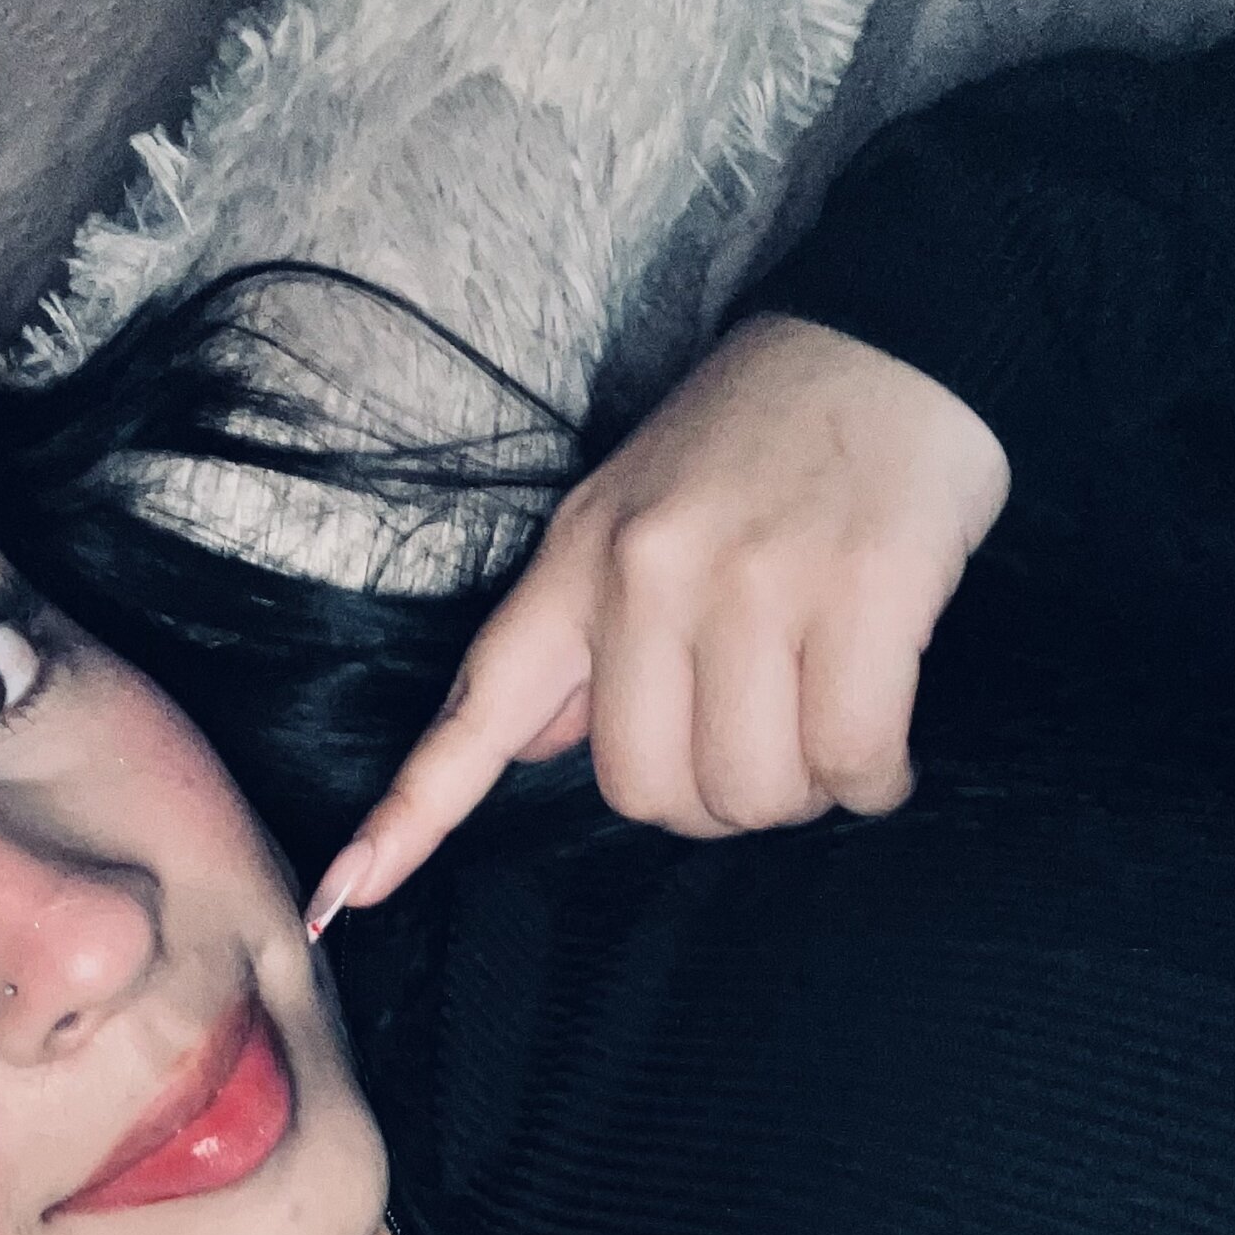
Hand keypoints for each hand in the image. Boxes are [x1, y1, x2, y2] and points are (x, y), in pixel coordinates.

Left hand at [304, 314, 1010, 930]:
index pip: (478, 708)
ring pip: (751, 789)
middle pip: (647, 793)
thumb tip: (530, 746)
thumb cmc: (758, 445)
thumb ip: (576, 642)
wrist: (891, 340)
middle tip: (762, 745)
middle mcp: (647, 573)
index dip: (411, 815)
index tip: (344, 894)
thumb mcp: (628, 516)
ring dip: (803, 794)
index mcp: (576, 564)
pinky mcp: (862, 589)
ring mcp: (754, 581)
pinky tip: (882, 750)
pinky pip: (850, 757)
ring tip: (828, 729)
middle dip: (714, 803)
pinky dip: (872, 778)